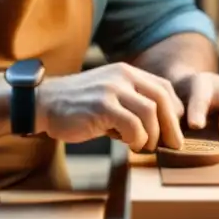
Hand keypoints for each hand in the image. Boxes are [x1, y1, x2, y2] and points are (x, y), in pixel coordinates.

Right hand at [34, 63, 184, 152]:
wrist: (44, 103)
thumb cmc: (79, 106)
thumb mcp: (109, 96)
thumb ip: (132, 103)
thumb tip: (161, 127)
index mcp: (126, 72)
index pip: (163, 87)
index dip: (174, 109)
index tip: (174, 128)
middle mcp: (122, 76)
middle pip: (162, 99)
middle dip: (172, 125)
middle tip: (174, 145)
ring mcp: (112, 89)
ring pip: (150, 113)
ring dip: (152, 135)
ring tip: (144, 146)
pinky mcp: (102, 106)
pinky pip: (133, 125)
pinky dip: (136, 139)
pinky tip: (128, 144)